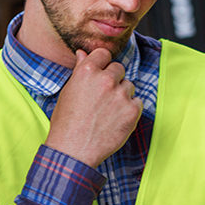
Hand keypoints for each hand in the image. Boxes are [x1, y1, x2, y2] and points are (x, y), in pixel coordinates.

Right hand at [45, 48, 141, 166]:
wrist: (73, 150)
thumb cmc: (66, 123)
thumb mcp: (68, 92)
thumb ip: (80, 71)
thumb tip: (83, 53)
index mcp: (87, 72)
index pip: (104, 54)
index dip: (102, 63)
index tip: (101, 72)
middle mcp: (105, 80)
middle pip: (119, 68)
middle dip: (113, 79)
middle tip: (103, 98)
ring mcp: (120, 95)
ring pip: (129, 86)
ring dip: (122, 95)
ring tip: (108, 111)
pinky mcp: (132, 110)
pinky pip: (138, 101)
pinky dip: (130, 109)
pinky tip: (116, 119)